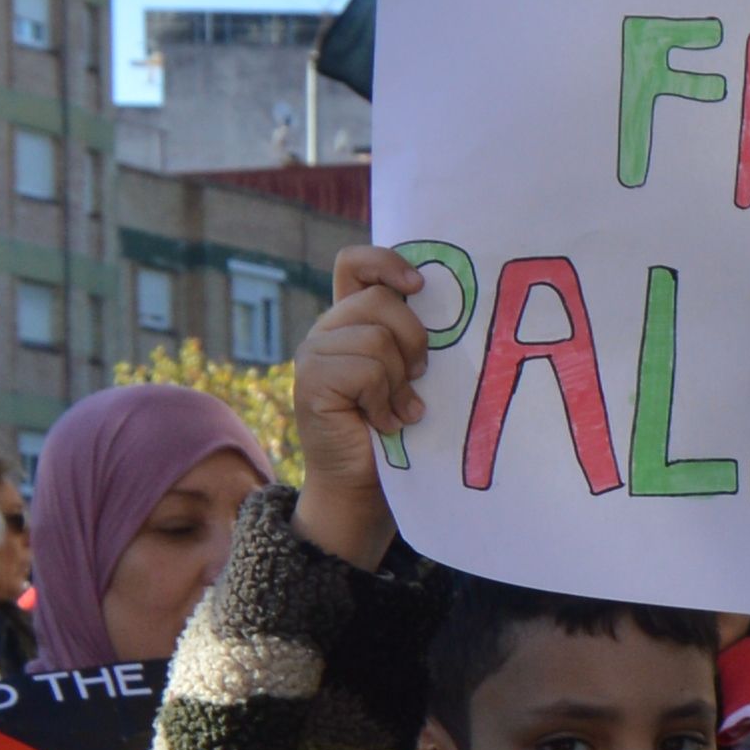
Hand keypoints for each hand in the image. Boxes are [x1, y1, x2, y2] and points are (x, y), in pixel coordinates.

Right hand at [293, 247, 436, 572]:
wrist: (364, 487)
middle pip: (378, 301)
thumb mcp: (410, 374)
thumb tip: (438, 302)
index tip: (419, 286)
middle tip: (417, 379)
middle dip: (412, 340)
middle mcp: (327, 330)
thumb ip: (411, 337)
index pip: (355, 263)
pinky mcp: (310, 381)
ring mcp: (313, 354)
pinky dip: (383, 401)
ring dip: (398, 381)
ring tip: (395, 410)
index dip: (386, 262)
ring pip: (375, 339)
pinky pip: (365, 371)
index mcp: (351, 320)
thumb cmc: (397, 431)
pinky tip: (381, 423)